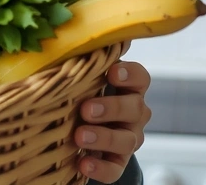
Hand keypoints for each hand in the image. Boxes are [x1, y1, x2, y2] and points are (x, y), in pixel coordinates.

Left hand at [74, 60, 150, 182]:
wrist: (82, 129)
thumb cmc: (81, 92)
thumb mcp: (83, 76)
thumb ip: (82, 60)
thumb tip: (65, 37)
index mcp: (128, 87)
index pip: (140, 78)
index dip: (130, 75)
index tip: (112, 72)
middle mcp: (134, 112)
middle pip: (134, 108)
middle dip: (111, 108)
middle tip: (86, 109)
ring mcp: (128, 138)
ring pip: (126, 140)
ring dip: (103, 138)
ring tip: (80, 137)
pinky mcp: (117, 162)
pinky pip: (115, 168)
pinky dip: (100, 168)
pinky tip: (83, 164)